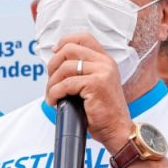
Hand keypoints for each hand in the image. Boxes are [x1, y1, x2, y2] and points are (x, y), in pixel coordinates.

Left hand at [44, 33, 134, 152]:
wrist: (117, 130)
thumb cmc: (103, 113)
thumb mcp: (95, 86)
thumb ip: (83, 72)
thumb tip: (56, 66)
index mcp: (106, 61)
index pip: (84, 38)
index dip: (65, 41)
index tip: (54, 52)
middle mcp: (105, 63)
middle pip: (70, 50)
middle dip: (53, 64)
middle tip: (50, 81)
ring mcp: (102, 72)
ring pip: (65, 67)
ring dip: (52, 83)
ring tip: (51, 95)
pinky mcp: (96, 84)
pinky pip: (66, 84)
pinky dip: (55, 93)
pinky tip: (54, 101)